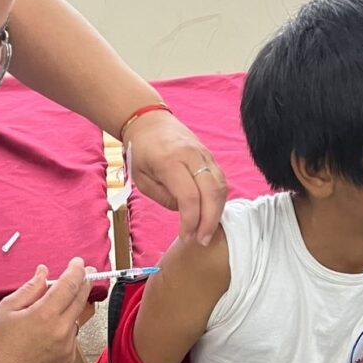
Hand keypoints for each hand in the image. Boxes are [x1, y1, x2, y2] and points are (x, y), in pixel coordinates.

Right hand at [0, 258, 93, 362]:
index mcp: (44, 314)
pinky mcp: (68, 358)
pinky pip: (73, 335)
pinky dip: (66, 327)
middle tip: (86, 272)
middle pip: (81, 299)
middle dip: (85, 283)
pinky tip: (48, 332)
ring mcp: (67, 346)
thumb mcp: (8, 307)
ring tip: (52, 309)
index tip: (78, 263)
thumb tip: (44, 272)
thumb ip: (30, 287)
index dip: (76, 271)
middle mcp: (60, 330)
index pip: (69, 285)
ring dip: (71, 307)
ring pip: (77, 318)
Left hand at [123, 110, 227, 245]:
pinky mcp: (210, 156)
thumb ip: (164, 197)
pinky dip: (219, 199)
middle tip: (202, 240)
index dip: (190, 221)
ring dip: (217, 211)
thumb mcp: (141, 178)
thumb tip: (186, 212)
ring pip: (221, 186)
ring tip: (207, 231)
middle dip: (209, 220)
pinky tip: (211, 213)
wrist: (149, 122)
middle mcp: (192, 156)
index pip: (189, 197)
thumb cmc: (141, 151)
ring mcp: (205, 154)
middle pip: (211, 192)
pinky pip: (221, 180)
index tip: (186, 237)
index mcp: (170, 161)